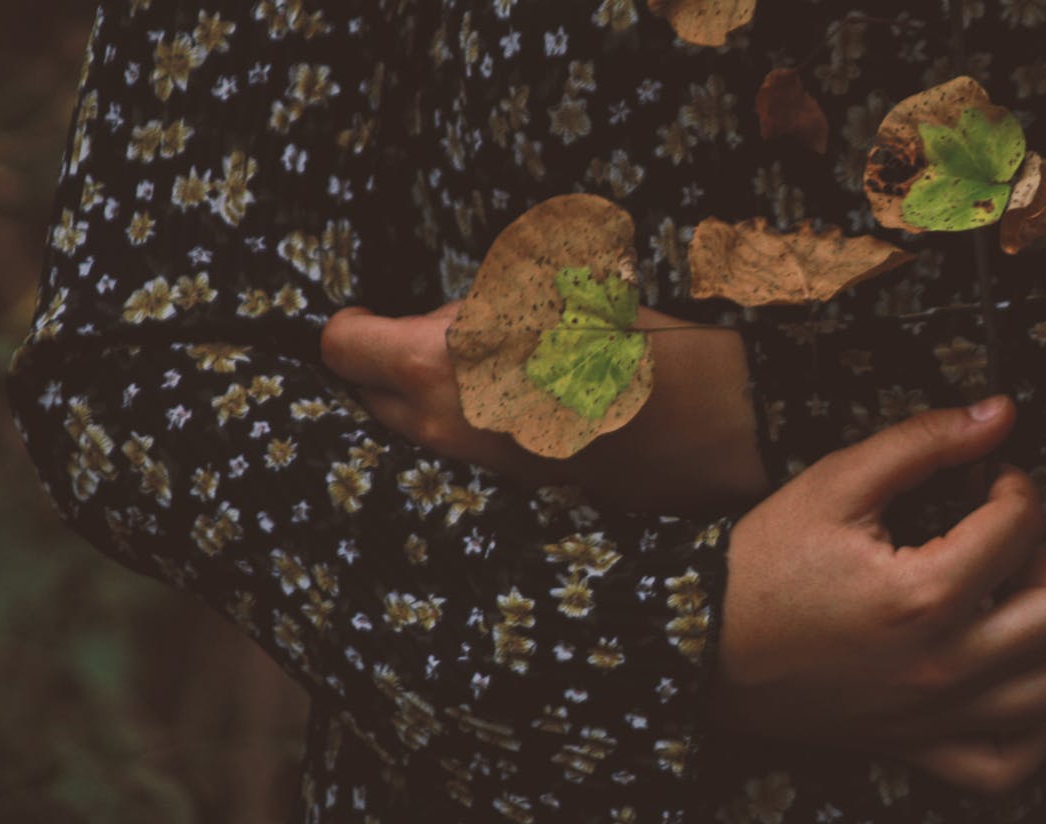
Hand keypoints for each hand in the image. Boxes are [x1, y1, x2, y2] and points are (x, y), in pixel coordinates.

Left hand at [319, 301, 768, 512]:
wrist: (704, 418)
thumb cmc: (627, 337)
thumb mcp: (542, 291)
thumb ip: (471, 310)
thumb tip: (438, 324)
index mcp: (437, 365)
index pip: (341, 348)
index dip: (353, 325)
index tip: (369, 316)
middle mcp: (443, 426)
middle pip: (370, 396)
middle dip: (391, 366)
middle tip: (437, 337)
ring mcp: (477, 468)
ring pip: (418, 429)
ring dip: (434, 400)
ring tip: (488, 369)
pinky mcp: (512, 492)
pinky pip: (465, 454)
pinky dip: (476, 430)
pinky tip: (522, 404)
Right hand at [710, 397, 1045, 795]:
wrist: (700, 649)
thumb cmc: (762, 564)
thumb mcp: (834, 484)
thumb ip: (922, 442)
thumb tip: (1000, 412)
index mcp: (924, 594)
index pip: (1023, 527)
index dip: (1013, 487)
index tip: (984, 482)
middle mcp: (943, 664)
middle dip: (1044, 559)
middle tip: (998, 543)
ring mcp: (937, 715)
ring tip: (1003, 605)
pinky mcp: (920, 747)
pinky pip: (1012, 764)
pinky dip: (1030, 729)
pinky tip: (1008, 680)